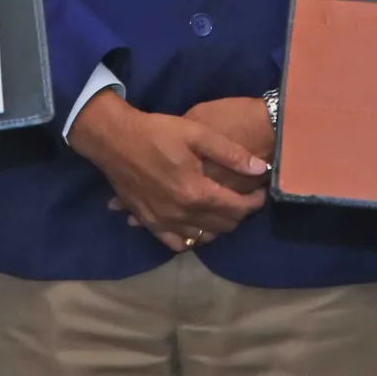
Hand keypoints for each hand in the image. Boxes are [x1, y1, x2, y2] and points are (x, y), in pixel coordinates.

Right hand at [69, 90, 266, 251]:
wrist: (115, 139)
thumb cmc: (157, 132)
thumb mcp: (197, 133)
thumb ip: (231, 154)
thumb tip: (261, 169)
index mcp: (197, 192)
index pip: (238, 208)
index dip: (255, 201)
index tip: (260, 191)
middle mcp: (182, 214)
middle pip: (223, 225)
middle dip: (239, 213)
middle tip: (243, 196)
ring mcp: (164, 222)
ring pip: (203, 237)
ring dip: (218, 226)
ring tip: (222, 207)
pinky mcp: (149, 223)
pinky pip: (177, 243)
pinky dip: (192, 237)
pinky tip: (195, 223)